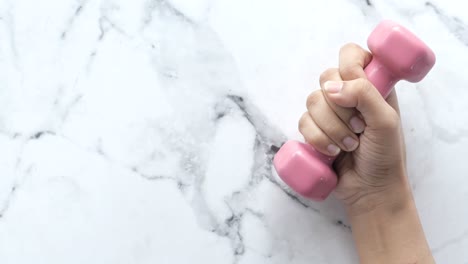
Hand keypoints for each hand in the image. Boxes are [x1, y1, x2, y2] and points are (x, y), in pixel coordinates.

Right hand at [299, 43, 409, 214]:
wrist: (370, 188)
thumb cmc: (385, 154)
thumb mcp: (386, 121)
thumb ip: (365, 95)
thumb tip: (331, 88)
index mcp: (370, 85)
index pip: (351, 55)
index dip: (349, 67)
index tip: (356, 88)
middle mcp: (348, 95)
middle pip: (326, 78)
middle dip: (341, 108)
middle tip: (359, 127)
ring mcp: (329, 112)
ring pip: (312, 101)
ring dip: (331, 127)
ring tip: (349, 145)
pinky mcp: (314, 130)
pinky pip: (303, 122)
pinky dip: (317, 138)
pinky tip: (332, 151)